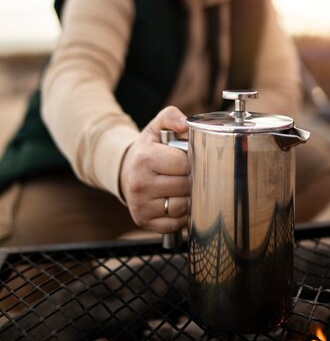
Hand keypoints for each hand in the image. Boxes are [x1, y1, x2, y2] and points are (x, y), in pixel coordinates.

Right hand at [119, 106, 189, 233]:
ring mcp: (141, 205)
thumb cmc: (147, 150)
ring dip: (189, 198)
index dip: (192, 161)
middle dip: (192, 179)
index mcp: (145, 158)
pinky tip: (177, 202)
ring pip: (182, 207)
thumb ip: (171, 117)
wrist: (125, 171)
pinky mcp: (143, 221)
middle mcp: (140, 184)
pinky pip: (175, 223)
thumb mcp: (155, 128)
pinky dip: (182, 216)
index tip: (190, 159)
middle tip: (189, 174)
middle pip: (185, 186)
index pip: (184, 163)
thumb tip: (185, 123)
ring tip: (183, 188)